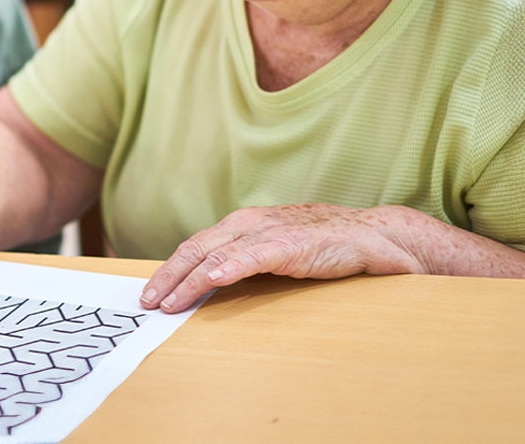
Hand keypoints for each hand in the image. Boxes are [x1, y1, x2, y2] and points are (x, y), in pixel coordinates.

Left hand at [139, 204, 423, 312]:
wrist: (376, 236)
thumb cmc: (325, 245)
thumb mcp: (277, 253)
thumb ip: (248, 262)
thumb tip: (213, 286)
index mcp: (244, 224)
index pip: (196, 246)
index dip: (170, 269)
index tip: (151, 294)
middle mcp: (251, 222)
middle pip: (197, 248)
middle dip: (169, 276)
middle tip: (148, 302)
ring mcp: (272, 231)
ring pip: (219, 253)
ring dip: (190, 278)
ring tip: (171, 300)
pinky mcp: (294, 243)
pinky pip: (255, 254)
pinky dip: (231, 266)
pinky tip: (213, 279)